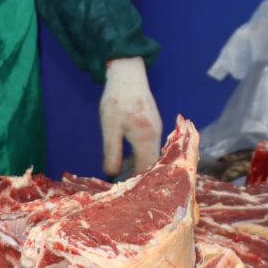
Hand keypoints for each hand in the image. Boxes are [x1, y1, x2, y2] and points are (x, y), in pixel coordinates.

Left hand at [100, 57, 163, 176]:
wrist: (128, 75)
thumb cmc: (117, 100)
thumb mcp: (110, 127)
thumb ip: (112, 151)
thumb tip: (111, 174)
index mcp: (146, 138)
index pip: (145, 168)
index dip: (136, 181)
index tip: (125, 192)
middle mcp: (156, 135)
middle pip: (154, 164)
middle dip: (142, 177)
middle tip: (127, 188)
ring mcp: (158, 129)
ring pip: (154, 156)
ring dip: (143, 166)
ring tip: (128, 177)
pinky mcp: (154, 125)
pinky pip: (153, 147)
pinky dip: (144, 156)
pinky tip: (132, 159)